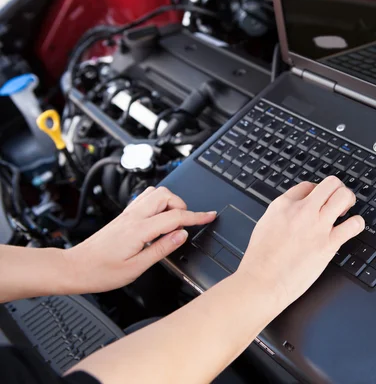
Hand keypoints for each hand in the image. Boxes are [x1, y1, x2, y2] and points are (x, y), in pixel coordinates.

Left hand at [64, 186, 215, 293]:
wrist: (75, 268)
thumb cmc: (101, 272)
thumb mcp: (137, 268)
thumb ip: (162, 249)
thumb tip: (182, 235)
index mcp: (139, 230)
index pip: (175, 216)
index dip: (196, 216)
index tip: (210, 216)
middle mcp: (133, 217)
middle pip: (166, 195)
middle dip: (182, 206)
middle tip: (186, 224)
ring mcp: (127, 214)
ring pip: (155, 193)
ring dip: (170, 203)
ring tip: (173, 222)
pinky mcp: (123, 216)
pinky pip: (145, 199)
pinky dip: (159, 204)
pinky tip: (159, 220)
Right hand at [238, 177, 364, 308]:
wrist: (262, 281)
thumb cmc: (260, 260)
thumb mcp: (265, 225)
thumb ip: (282, 214)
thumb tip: (293, 211)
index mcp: (283, 205)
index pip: (308, 186)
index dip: (316, 192)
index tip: (318, 201)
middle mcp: (302, 211)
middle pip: (330, 183)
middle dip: (337, 189)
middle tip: (337, 201)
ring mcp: (317, 225)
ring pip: (344, 196)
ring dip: (348, 201)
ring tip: (346, 210)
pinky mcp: (329, 243)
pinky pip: (354, 224)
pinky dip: (357, 224)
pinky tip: (351, 228)